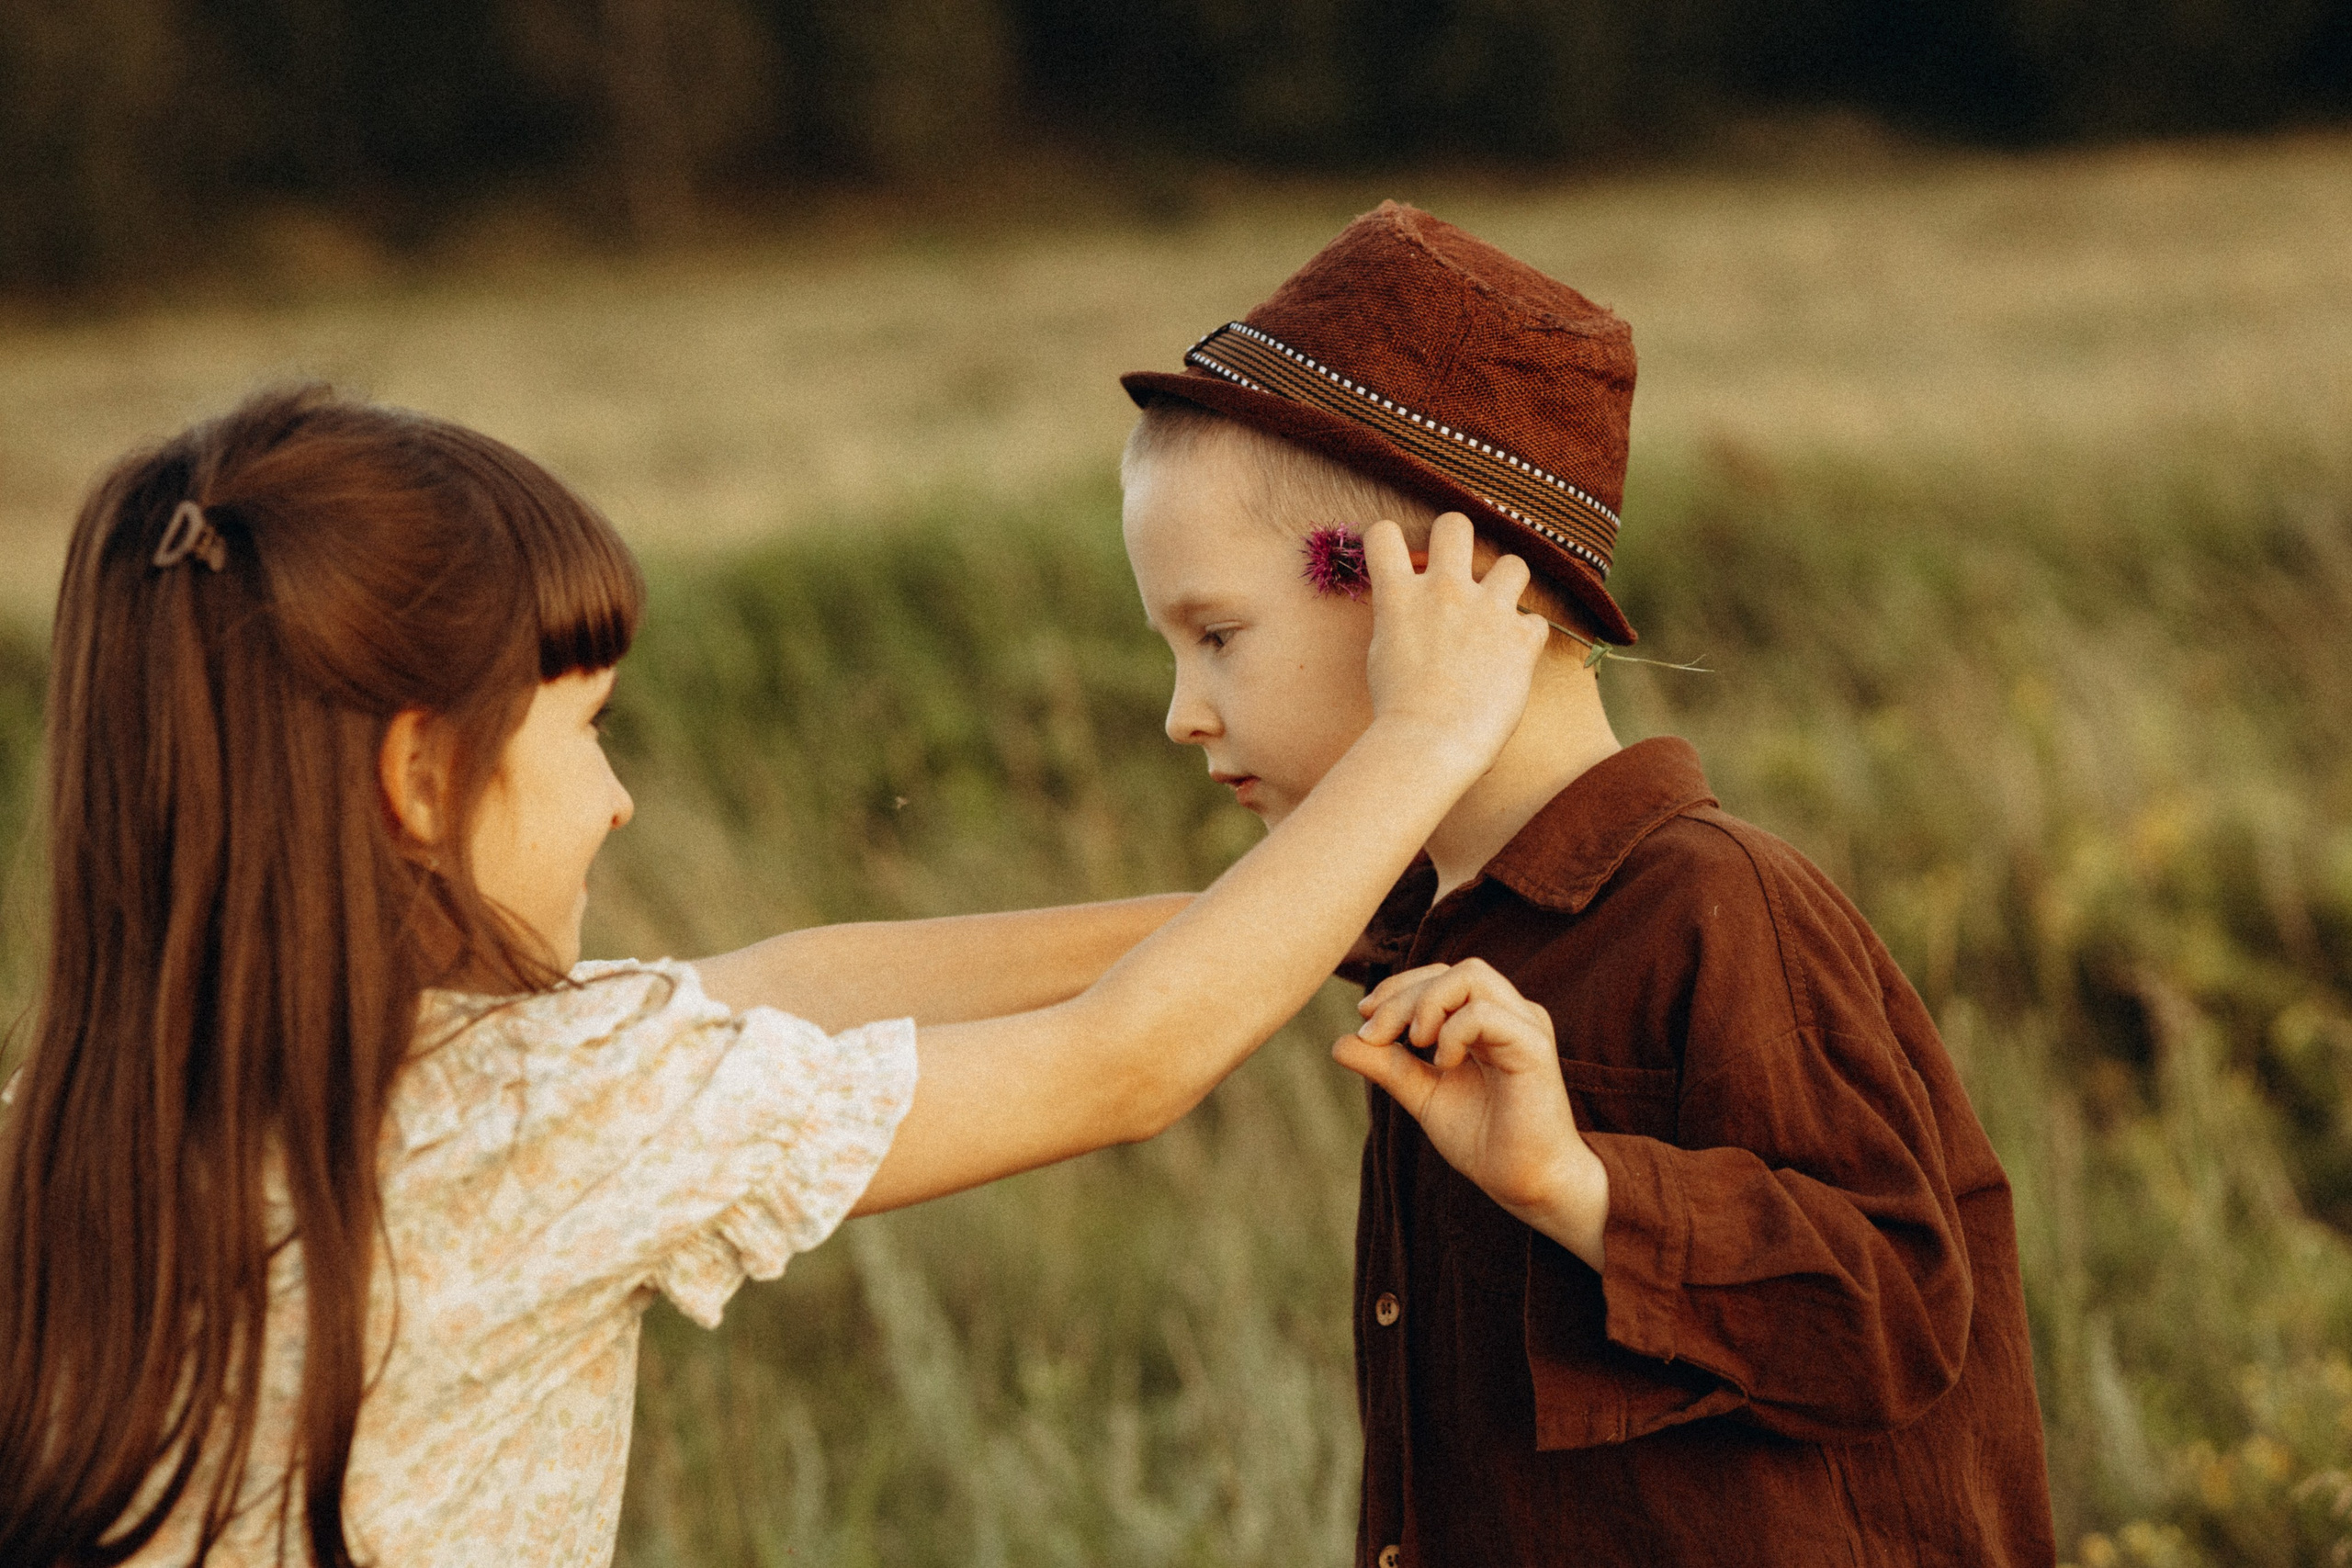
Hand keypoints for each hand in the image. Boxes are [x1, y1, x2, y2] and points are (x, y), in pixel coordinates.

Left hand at [1331, 958, 1609, 1268]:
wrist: (1525, 1184)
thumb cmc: (1485, 1139)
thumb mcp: (1423, 1095)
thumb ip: (1388, 1066)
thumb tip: (1339, 1043)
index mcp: (1488, 1020)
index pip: (1440, 975)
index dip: (1398, 987)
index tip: (1365, 1018)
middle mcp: (1511, 1014)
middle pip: (1451, 970)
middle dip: (1402, 995)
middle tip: (1375, 1035)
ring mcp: (1525, 1027)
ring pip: (1472, 975)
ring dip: (1427, 1002)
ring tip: (1413, 1043)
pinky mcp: (1534, 1048)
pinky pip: (1486, 1014)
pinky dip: (1453, 1031)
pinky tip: (1443, 1064)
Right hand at [1359, 514, 1547, 786]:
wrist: (1429, 742)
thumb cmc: (1397, 711)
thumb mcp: (1383, 655)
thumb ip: (1400, 620)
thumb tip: (1411, 610)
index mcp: (1399, 596)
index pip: (1383, 533)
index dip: (1389, 540)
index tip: (1399, 560)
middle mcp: (1444, 590)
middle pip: (1455, 523)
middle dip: (1457, 539)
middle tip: (1458, 570)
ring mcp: (1486, 609)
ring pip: (1512, 562)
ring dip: (1507, 584)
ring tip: (1497, 612)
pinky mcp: (1521, 636)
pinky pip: (1536, 621)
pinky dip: (1526, 638)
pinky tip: (1513, 661)